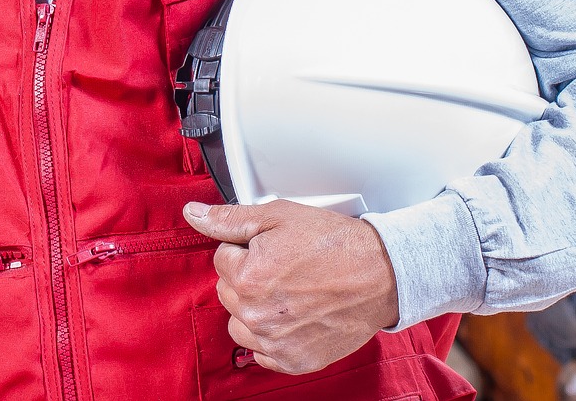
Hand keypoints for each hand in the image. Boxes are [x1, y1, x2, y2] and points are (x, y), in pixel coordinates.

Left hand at [183, 198, 400, 374]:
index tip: (273, 248)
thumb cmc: (335, 244)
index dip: (246, 248)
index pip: (221, 258)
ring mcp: (275, 342)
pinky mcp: (294, 360)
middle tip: (284, 267)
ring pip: (239, 323)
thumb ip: (229, 219)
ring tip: (287, 291)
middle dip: (247, 277)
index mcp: (248, 277)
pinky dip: (271, 336)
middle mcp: (257, 315)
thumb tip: (193, 214)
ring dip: (253, 308)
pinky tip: (293, 316)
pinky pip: (261, 352)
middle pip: (227, 291)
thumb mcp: (278, 216)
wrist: (381, 275)